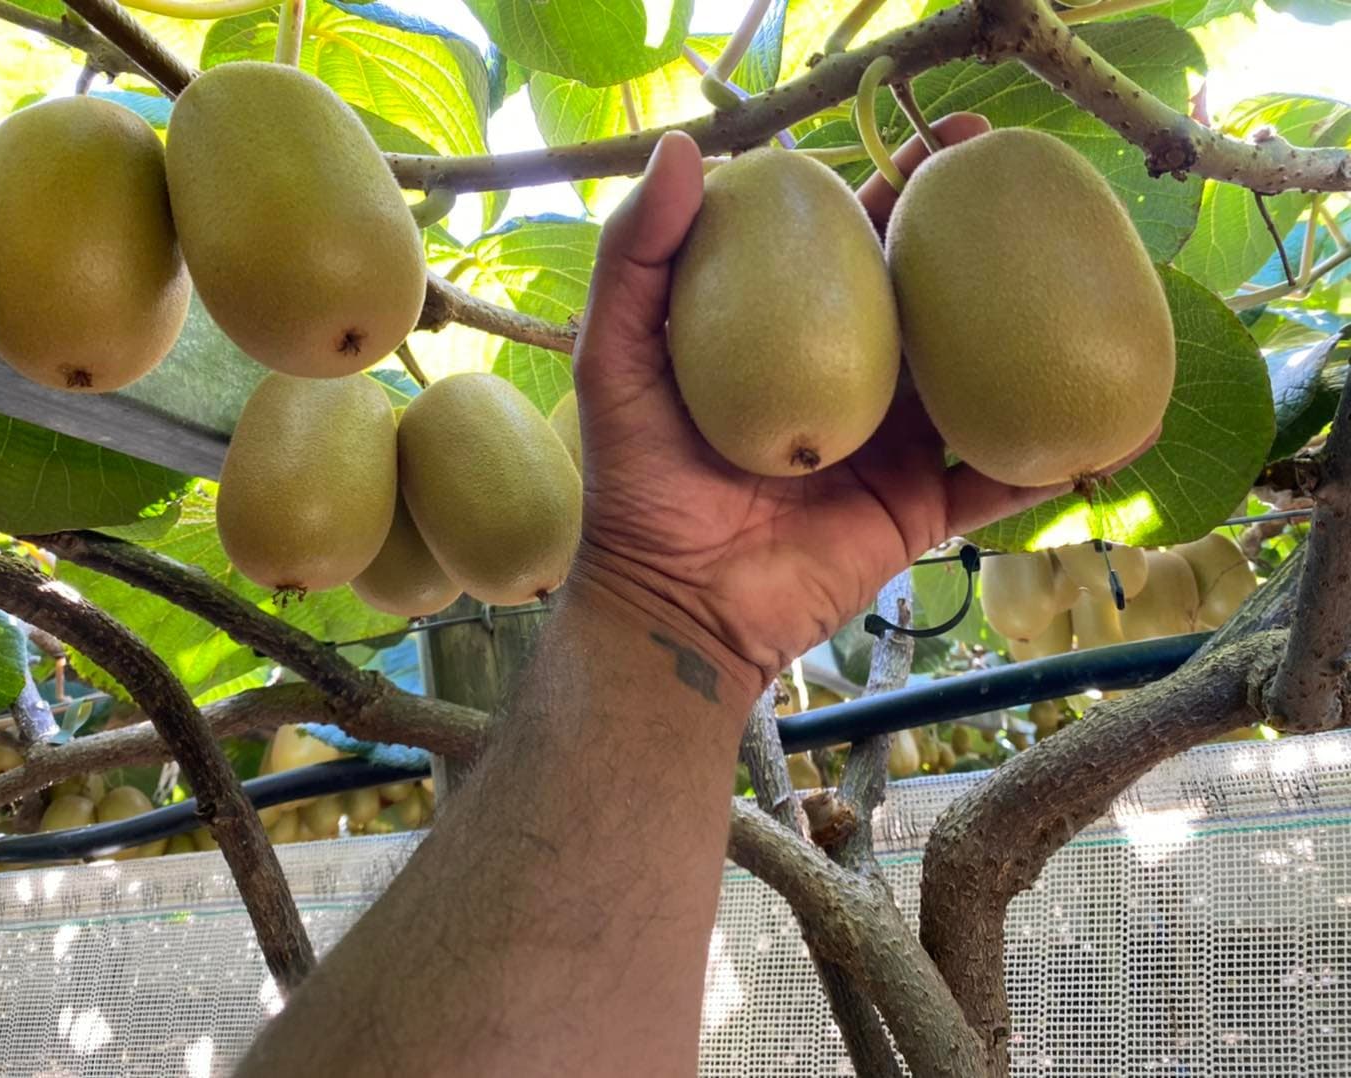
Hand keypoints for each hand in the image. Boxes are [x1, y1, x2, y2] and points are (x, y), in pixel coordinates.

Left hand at [571, 114, 1063, 693]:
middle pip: (926, 301)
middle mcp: (847, 383)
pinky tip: (1106, 422)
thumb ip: (637, 258)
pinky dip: (1045, 456)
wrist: (675, 602)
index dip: (899, 191)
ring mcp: (889, 446)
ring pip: (973, 380)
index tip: (949, 144)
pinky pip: (993, 480)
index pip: (853, 249)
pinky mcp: (917, 509)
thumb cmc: (641, 481)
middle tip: (1031, 191)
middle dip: (978, 244)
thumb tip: (688, 149)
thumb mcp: (617, 358)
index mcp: (786, 339)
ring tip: (1092, 283)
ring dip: (1028, 336)